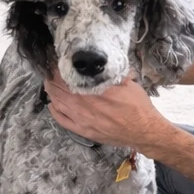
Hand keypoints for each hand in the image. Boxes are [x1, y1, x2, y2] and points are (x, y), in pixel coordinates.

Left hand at [43, 68, 168, 151]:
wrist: (144, 132)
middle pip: (61, 89)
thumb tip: (104, 63)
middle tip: (50, 71)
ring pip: (59, 103)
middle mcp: (87, 105)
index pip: (72, 76)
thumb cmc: (138, 107)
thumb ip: (114, 73)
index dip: (61, 68)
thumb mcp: (130, 83)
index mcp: (98, 90)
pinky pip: (62, 120)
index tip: (58, 61)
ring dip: (52, 92)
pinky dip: (54, 110)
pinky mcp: (83, 131)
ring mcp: (83, 119)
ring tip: (49, 83)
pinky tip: (52, 104)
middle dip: (53, 78)